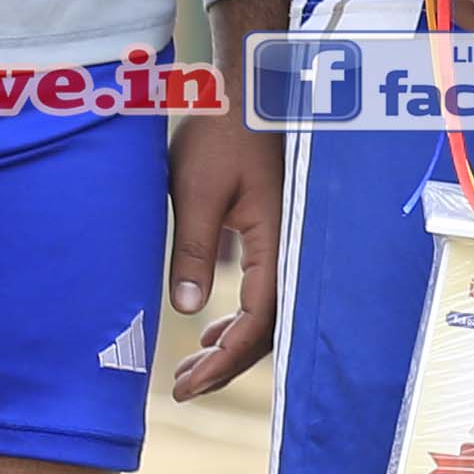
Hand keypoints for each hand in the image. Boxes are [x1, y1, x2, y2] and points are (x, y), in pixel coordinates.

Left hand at [165, 0, 291, 403]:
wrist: (252, 86)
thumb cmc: (223, 131)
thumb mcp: (196, 190)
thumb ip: (192, 249)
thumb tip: (186, 310)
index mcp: (277, 241)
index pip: (256, 324)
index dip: (222, 362)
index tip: (186, 385)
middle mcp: (291, 247)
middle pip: (268, 329)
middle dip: (226, 364)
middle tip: (183, 387)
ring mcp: (288, 242)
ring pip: (268, 313)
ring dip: (232, 344)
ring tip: (193, 365)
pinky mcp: (277, 233)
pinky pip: (266, 291)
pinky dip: (240, 317)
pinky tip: (212, 325)